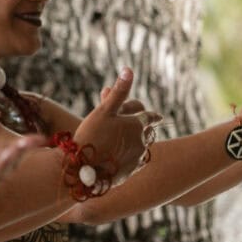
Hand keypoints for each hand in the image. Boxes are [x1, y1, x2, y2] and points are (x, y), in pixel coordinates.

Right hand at [75, 68, 151, 182]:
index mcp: (137, 125)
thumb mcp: (104, 110)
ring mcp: (137, 158)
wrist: (84, 170)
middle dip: (141, 126)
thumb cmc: (92, 136)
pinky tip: (118, 155)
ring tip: (124, 139)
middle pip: (147, 131)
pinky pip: (134, 160)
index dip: (152, 115)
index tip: (157, 117)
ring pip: (141, 146)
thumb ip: (119, 91)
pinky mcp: (130, 171)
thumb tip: (129, 69)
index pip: (151, 117)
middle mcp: (142, 141)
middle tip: (134, 124)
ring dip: (135, 140)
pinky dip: (129, 155)